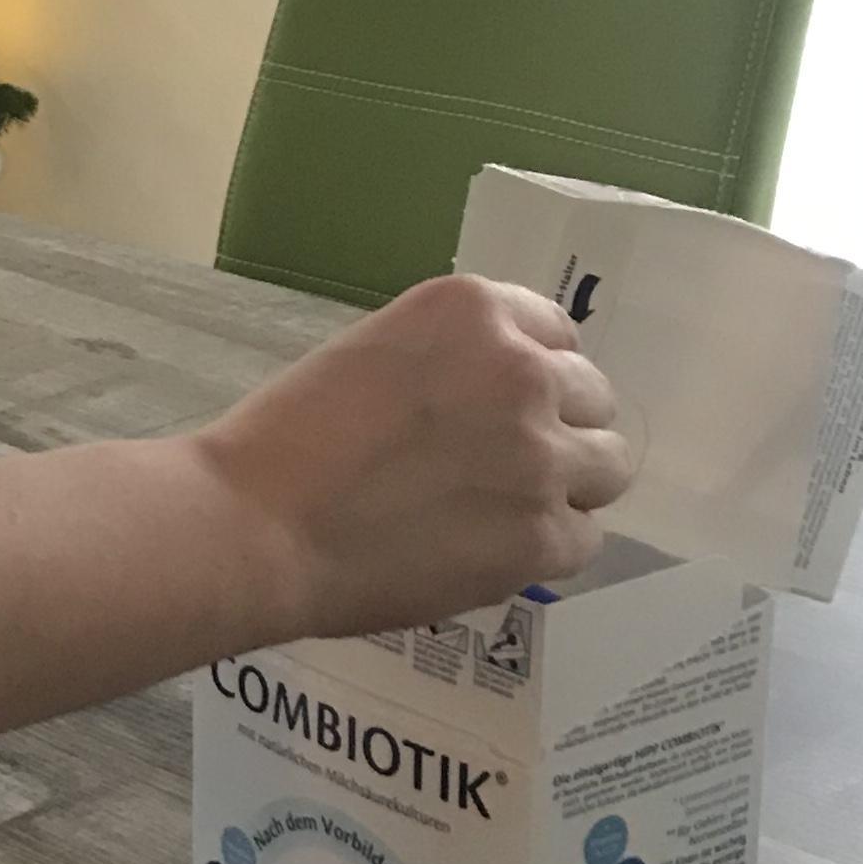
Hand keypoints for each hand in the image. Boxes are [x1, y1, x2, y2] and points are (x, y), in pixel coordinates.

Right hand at [194, 273, 634, 643]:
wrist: (256, 524)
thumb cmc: (285, 440)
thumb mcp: (374, 353)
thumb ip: (449, 363)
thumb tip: (491, 404)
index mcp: (474, 311)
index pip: (558, 336)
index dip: (534, 378)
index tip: (503, 410)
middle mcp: (523, 370)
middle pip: (593, 398)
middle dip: (556, 429)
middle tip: (500, 466)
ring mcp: (540, 455)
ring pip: (607, 467)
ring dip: (567, 487)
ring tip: (507, 512)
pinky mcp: (540, 535)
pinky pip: (583, 539)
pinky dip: (546, 549)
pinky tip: (493, 553)